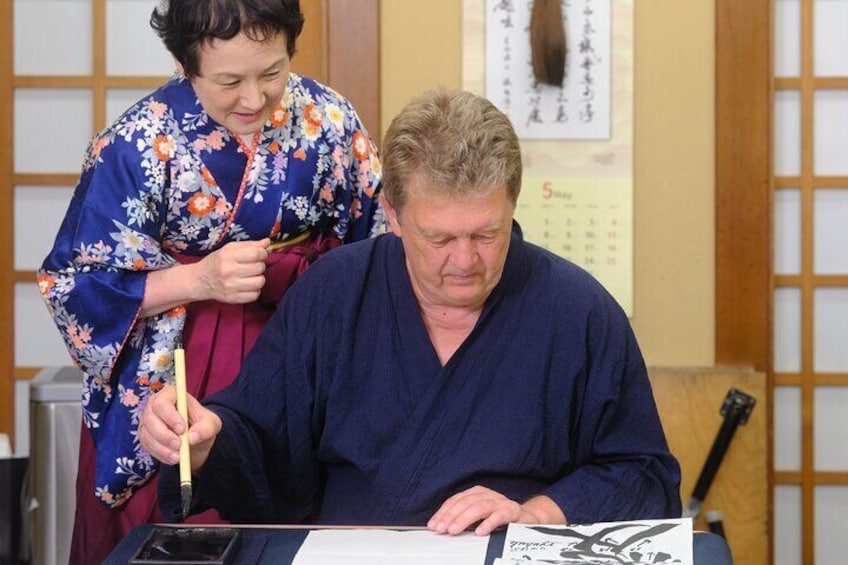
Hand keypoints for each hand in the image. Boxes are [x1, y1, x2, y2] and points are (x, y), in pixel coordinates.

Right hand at [139, 385, 221, 471]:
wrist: (196, 439)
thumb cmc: (202, 425)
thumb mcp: (211, 424)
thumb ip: (205, 428)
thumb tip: (192, 437)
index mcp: (171, 394)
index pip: (162, 403)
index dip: (169, 416)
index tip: (182, 429)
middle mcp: (155, 405)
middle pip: (150, 419)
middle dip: (164, 435)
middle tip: (179, 445)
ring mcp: (148, 421)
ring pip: (147, 435)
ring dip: (162, 448)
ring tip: (178, 456)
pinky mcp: (146, 436)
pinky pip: (148, 446)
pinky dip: (160, 454)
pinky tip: (173, 458)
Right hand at [195, 239, 269, 303]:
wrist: (200, 280)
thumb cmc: (217, 262)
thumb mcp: (230, 249)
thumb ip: (250, 245)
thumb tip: (267, 242)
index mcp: (228, 256)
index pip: (256, 254)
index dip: (263, 253)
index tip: (260, 254)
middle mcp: (229, 271)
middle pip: (260, 268)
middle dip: (260, 265)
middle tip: (252, 265)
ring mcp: (231, 287)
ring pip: (260, 282)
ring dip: (258, 278)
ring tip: (250, 276)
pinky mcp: (233, 299)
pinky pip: (255, 295)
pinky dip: (254, 290)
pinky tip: (247, 285)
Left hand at [427, 486, 564, 535]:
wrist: (527, 518)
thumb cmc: (499, 518)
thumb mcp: (478, 517)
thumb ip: (463, 519)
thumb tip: (441, 526)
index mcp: (476, 493)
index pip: (456, 500)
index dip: (443, 512)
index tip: (434, 524)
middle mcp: (487, 494)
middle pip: (465, 502)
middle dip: (451, 516)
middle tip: (441, 529)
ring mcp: (500, 501)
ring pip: (479, 507)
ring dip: (464, 519)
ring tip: (454, 530)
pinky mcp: (512, 511)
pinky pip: (499, 515)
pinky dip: (488, 523)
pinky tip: (480, 531)